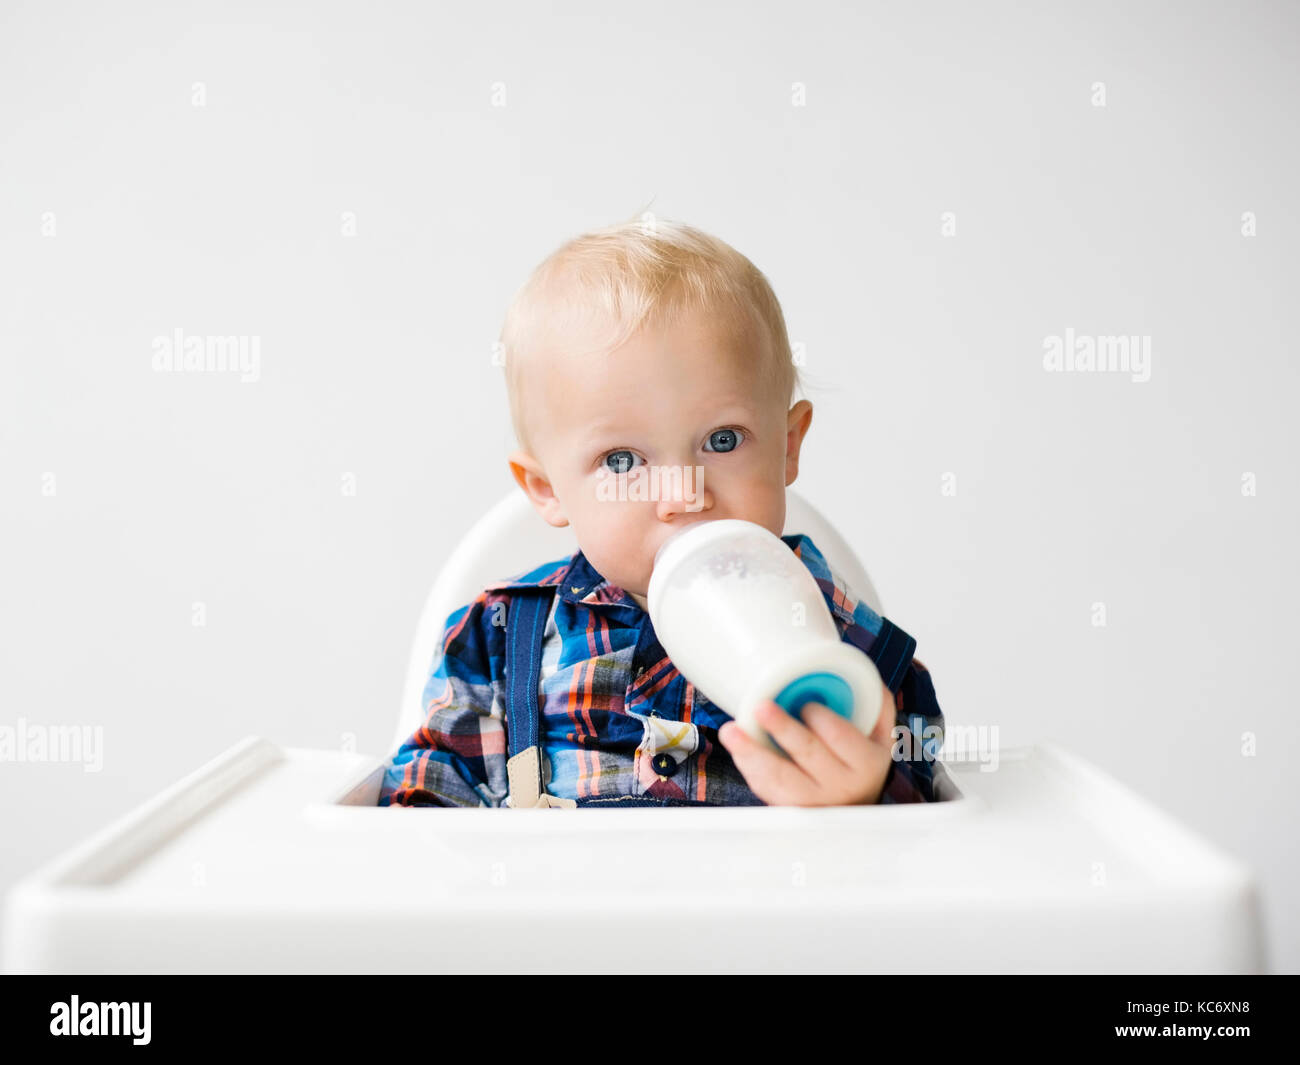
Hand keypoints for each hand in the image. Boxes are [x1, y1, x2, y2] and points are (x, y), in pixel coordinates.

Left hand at [717, 685, 894, 805]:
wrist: (853, 804)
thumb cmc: (860, 761)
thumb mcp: (880, 734)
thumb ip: (875, 702)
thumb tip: (857, 669)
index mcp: (866, 763)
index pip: (841, 736)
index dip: (821, 717)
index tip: (806, 704)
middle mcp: (841, 786)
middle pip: (808, 753)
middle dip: (783, 729)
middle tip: (761, 707)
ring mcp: (813, 801)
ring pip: (779, 778)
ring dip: (752, 752)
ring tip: (731, 731)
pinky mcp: (788, 808)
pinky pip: (765, 788)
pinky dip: (748, 766)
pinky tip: (737, 747)